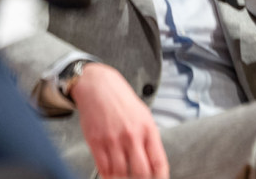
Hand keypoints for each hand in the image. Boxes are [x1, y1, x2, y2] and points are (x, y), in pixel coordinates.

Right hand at [71, 63, 168, 178]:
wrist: (97, 85)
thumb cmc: (120, 100)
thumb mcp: (143, 115)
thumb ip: (149, 139)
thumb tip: (153, 163)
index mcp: (147, 129)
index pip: (159, 163)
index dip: (160, 178)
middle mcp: (131, 135)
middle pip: (141, 173)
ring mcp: (112, 139)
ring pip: (121, 173)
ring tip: (123, 177)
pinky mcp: (95, 141)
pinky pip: (103, 167)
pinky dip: (107, 175)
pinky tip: (110, 174)